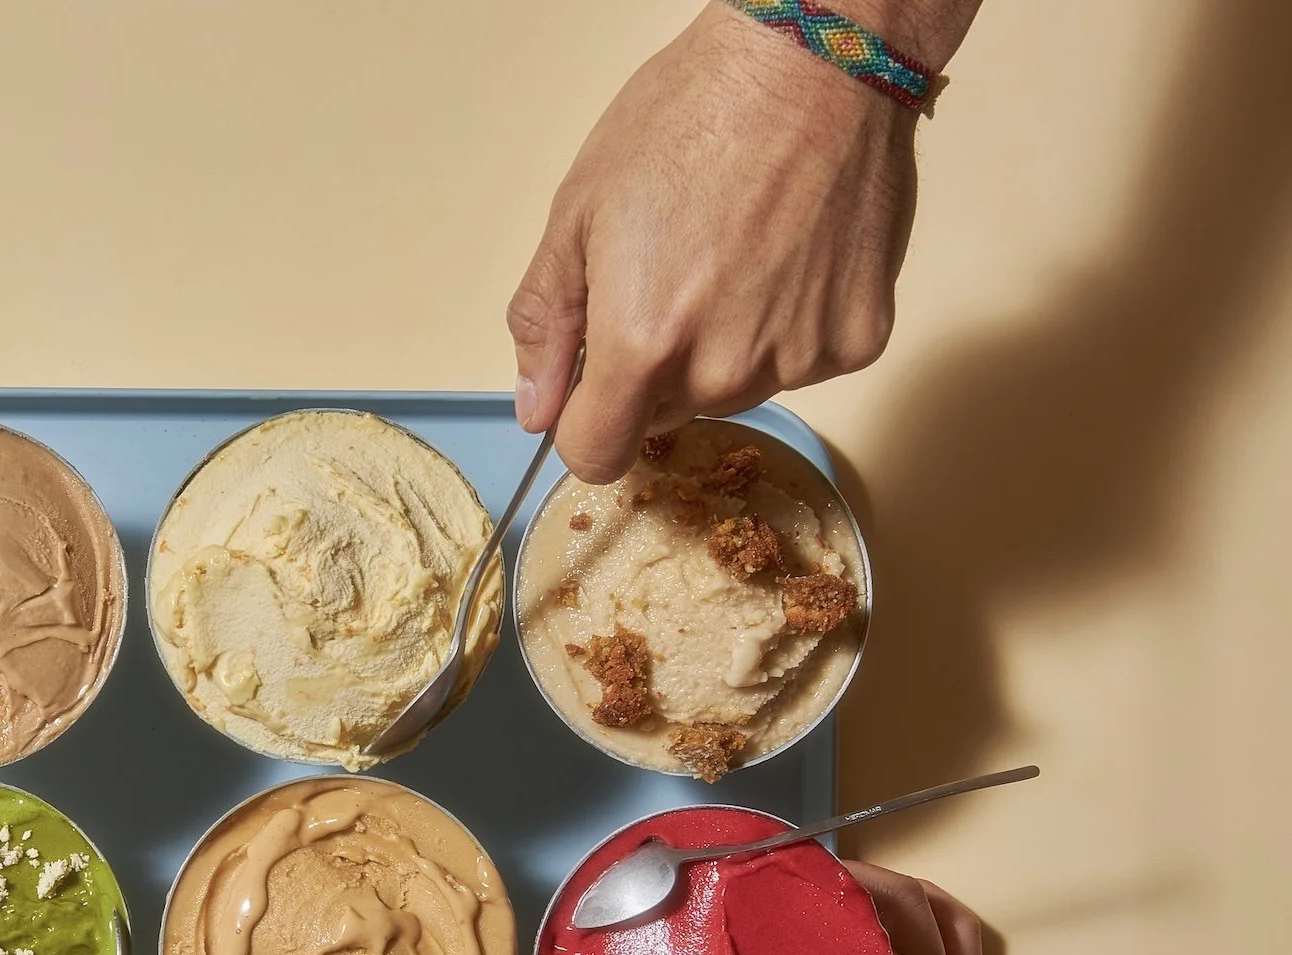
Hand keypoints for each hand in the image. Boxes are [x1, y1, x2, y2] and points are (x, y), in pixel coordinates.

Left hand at [508, 3, 917, 481]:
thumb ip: (546, 326)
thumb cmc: (689, 118)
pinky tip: (788, 256)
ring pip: (732, 392)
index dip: (584, 422)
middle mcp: (721, 371)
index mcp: (642, 346)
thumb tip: (536, 410)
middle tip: (672, 276)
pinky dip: (789, 326)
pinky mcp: (856, 341)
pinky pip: (802, 364)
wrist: (815, 61)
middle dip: (653, 370)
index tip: (592, 383)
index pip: (596, 454)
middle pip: (663, 417)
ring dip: (721, 347)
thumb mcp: (578, 213)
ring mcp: (798, 360)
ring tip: (734, 254)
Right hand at [767, 863, 1014, 954]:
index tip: (752, 880)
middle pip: (889, 900)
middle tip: (774, 876)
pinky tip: (887, 909)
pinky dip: (926, 909)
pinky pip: (959, 939)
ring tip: (821, 884)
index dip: (796, 893)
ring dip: (876, 884)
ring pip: (927, 908)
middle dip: (831, 877)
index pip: (845, 927)